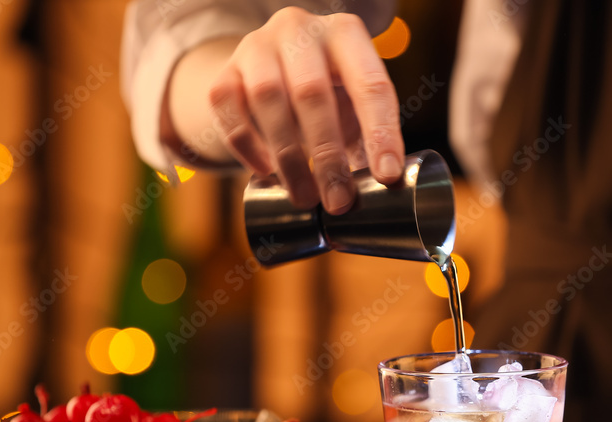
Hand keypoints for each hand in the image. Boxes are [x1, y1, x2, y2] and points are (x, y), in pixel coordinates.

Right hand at [180, 8, 403, 212]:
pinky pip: (227, 108)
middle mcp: (300, 31)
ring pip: (266, 98)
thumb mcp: (356, 103)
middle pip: (312, 92)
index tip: (386, 176)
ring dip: (288, 157)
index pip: (370, 84)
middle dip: (327, 155)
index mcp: (347, 34)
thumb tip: (382, 189)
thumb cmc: (330, 91)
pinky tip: (266, 172)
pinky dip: (246, 145)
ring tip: (305, 197)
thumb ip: (369, 137)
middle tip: (338, 201)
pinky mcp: (225, 70)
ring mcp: (257, 46)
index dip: (381, 132)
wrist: (275, 65)